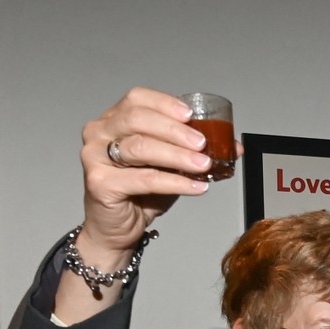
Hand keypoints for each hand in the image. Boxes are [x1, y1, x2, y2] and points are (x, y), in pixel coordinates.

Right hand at [78, 87, 212, 259]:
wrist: (117, 229)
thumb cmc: (139, 193)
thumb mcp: (170, 165)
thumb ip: (193, 151)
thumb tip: (234, 147)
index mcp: (114, 119)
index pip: (138, 99)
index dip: (166, 104)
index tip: (192, 116)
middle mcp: (100, 132)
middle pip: (137, 119)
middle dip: (175, 130)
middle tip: (202, 144)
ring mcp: (95, 156)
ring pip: (140, 147)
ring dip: (177, 155)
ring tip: (204, 165)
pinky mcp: (99, 182)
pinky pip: (144, 179)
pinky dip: (174, 182)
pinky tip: (195, 186)